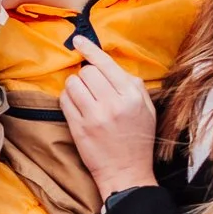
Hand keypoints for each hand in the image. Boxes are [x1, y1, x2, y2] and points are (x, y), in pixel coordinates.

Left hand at [60, 36, 157, 198]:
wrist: (127, 173)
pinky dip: (67, 99)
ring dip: (75, 86)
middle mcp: (113, 103)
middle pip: (87, 71)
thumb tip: (113, 67)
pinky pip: (65, 100)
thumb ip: (134, 86)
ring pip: (73, 83)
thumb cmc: (138, 140)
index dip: (90, 49)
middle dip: (87, 75)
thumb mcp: (147, 109)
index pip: (106, 64)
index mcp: (132, 96)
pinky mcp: (79, 127)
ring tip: (84, 98)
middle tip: (93, 88)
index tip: (78, 40)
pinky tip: (77, 107)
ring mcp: (94, 116)